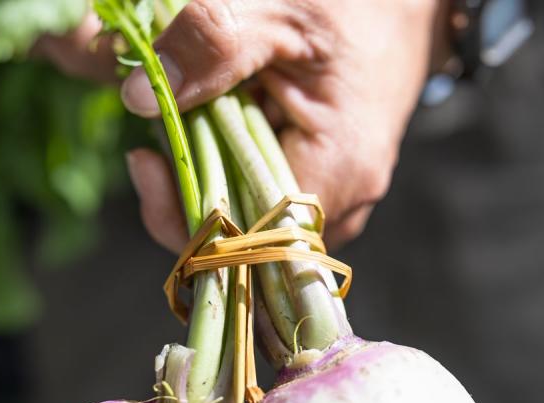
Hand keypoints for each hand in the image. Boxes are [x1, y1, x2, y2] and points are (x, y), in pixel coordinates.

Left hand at [41, 0, 442, 251]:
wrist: (405, 12)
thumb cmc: (358, 7)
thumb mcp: (282, 10)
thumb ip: (214, 44)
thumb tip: (137, 95)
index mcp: (337, 172)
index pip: (243, 238)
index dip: (182, 213)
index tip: (145, 159)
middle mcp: (339, 208)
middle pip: (236, 237)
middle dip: (183, 183)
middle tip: (157, 120)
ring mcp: (329, 205)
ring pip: (242, 220)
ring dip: (199, 170)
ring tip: (183, 111)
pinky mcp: (315, 193)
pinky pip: (255, 199)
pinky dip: (221, 165)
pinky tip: (209, 122)